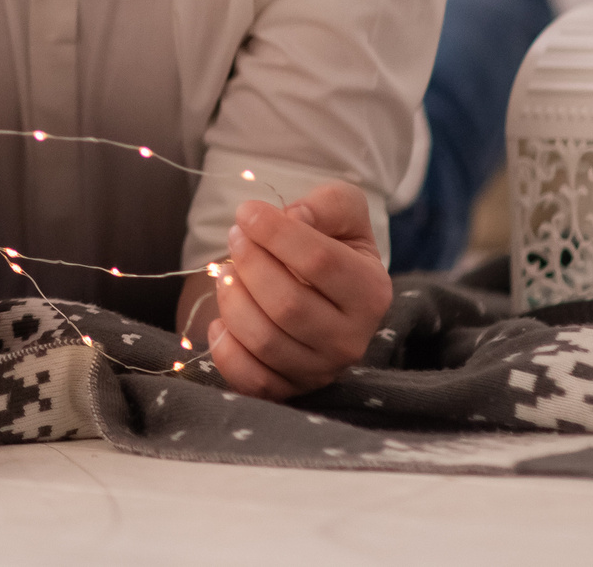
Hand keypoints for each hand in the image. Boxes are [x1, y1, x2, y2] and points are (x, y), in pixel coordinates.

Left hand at [198, 182, 390, 399]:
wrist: (325, 286)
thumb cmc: (332, 242)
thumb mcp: (343, 208)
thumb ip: (326, 204)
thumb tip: (293, 219)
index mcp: (370, 291)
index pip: (319, 262)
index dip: (273, 232)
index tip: (246, 212)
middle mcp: (352, 339)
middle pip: (287, 305)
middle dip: (249, 264)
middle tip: (235, 239)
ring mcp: (322, 369)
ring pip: (265, 341)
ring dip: (232, 300)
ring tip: (227, 273)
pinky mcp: (291, 388)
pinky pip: (252, 380)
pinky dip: (226, 348)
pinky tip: (222, 321)